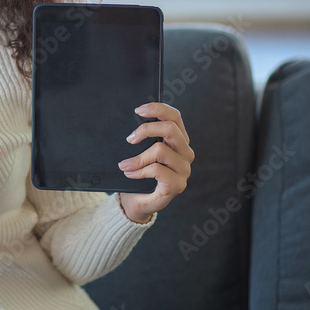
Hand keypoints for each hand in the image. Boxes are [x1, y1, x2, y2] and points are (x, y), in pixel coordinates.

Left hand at [118, 103, 193, 223]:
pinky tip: (130, 174)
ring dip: (138, 157)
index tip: (138, 110)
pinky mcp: (177, 185)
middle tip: (129, 139)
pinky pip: (157, 170)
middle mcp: (185, 153)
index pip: (175, 116)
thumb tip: (132, 120)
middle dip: (145, 130)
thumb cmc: (138, 173)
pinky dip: (139, 171)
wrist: (136, 201)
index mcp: (179, 140)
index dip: (158, 108)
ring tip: (124, 164)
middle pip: (170, 129)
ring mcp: (183, 170)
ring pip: (161, 150)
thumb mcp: (141, 150)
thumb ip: (143, 136)